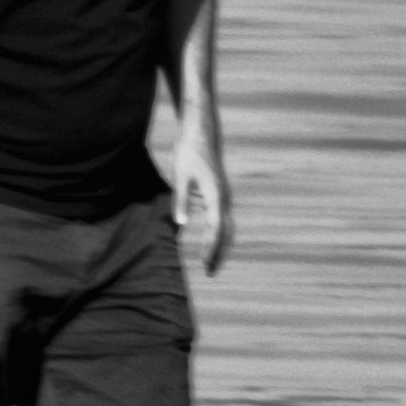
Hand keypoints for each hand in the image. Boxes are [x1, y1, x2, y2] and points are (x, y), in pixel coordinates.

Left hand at [175, 152, 233, 274]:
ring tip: (208, 262)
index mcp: (215, 196)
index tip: (203, 263)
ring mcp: (223, 196)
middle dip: (218, 252)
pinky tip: (208, 241)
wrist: (201, 133)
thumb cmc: (188, 153)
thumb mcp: (179, 176)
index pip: (216, 229)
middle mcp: (223, 198)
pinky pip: (221, 219)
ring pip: (226, 227)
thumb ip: (179, 200)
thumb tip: (179, 224)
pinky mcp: (218, 193)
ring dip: (219, 245)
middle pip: (225, 232)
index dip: (211, 247)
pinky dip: (217, 234)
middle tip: (209, 272)